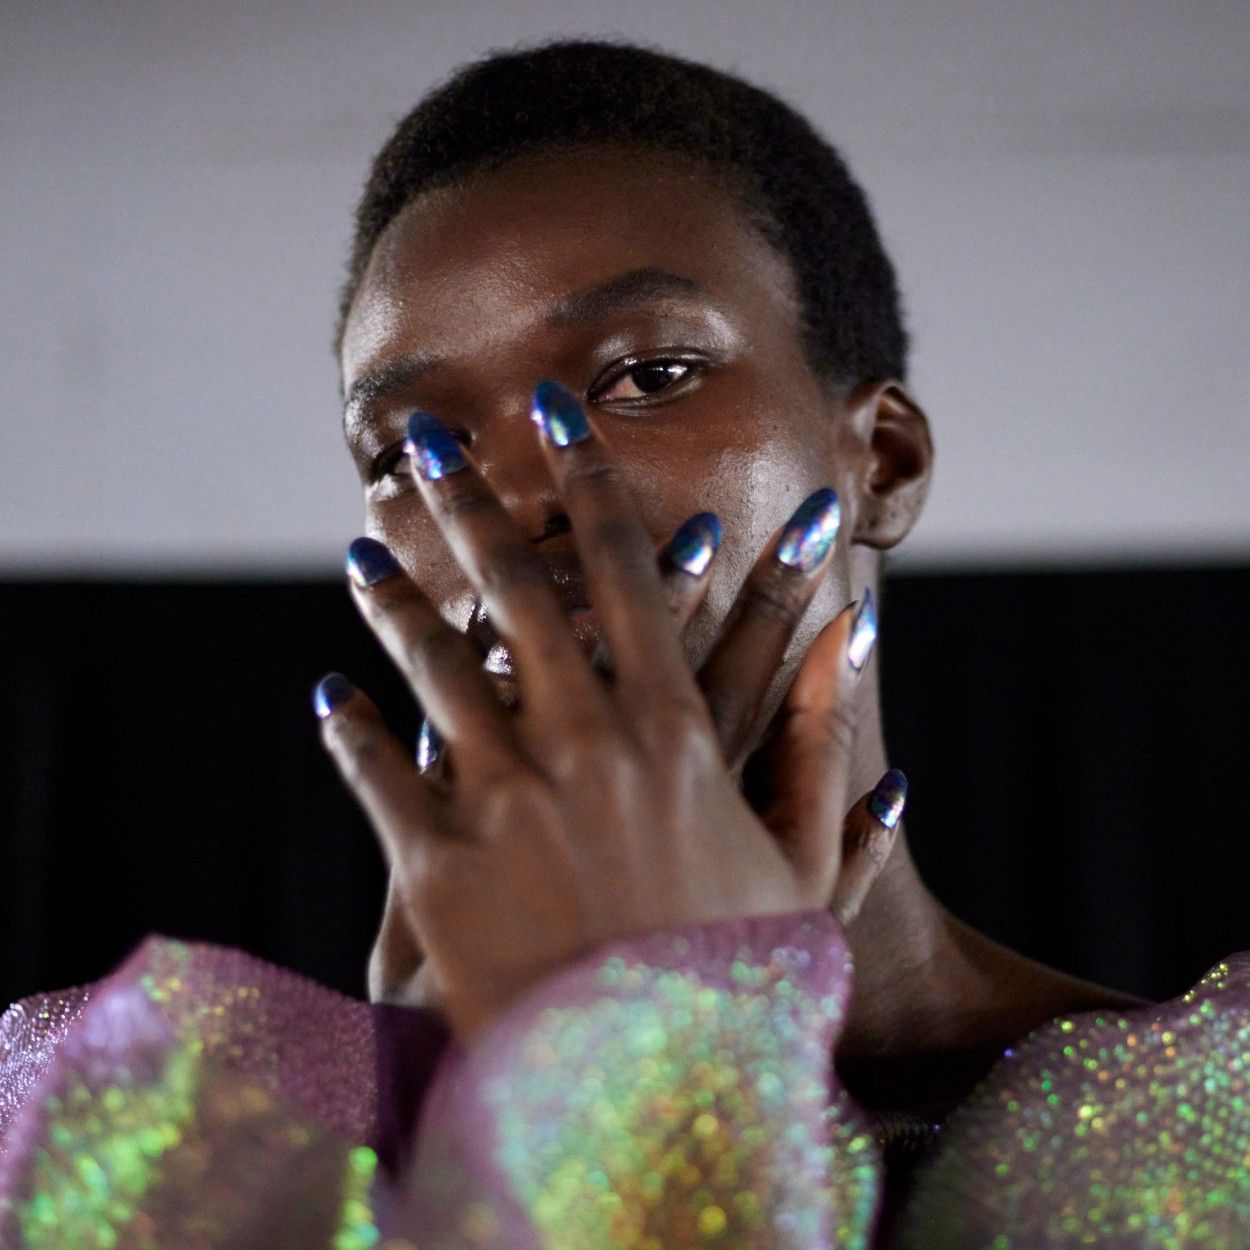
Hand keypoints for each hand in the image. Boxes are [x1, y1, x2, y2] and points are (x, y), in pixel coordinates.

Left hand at [318, 385, 891, 1038]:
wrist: (643, 1105)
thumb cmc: (734, 979)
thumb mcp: (802, 864)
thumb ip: (829, 741)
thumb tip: (857, 634)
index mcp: (674, 733)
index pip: (627, 570)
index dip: (588, 481)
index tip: (556, 411)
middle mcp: (581, 744)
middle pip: (514, 590)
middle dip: (466, 503)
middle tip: (422, 442)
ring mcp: (500, 800)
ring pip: (433, 665)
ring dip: (391, 603)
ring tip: (359, 555)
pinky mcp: (433, 867)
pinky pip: (378, 773)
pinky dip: (351, 731)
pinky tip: (330, 697)